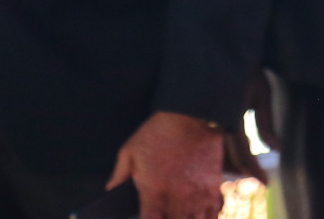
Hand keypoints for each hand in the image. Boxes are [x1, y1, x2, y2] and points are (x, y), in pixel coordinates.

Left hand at [106, 110, 224, 218]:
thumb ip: (119, 175)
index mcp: (153, 192)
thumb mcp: (130, 150)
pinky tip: (199, 216)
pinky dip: (207, 218)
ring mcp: (197, 194)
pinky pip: (213, 214)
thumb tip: (110, 191)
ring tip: (181, 216)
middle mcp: (176, 197)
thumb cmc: (158, 131)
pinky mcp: (212, 186)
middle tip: (165, 213)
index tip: (148, 218)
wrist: (191, 114)